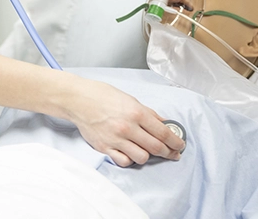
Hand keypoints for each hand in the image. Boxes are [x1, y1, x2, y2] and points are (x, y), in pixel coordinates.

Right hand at [66, 78, 184, 166]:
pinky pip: (124, 161)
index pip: (163, 132)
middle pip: (156, 147)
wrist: (78, 100)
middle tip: (172, 153)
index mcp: (136, 112)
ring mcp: (116, 139)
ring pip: (142, 157)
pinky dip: (130, 159)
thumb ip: (148, 113)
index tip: (180, 145)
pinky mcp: (105, 147)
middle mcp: (128, 127)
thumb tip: (164, 123)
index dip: (175, 141)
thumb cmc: (102, 96)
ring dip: (148, 156)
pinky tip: (131, 153)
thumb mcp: (130, 99)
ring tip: (148, 151)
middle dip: (168, 152)